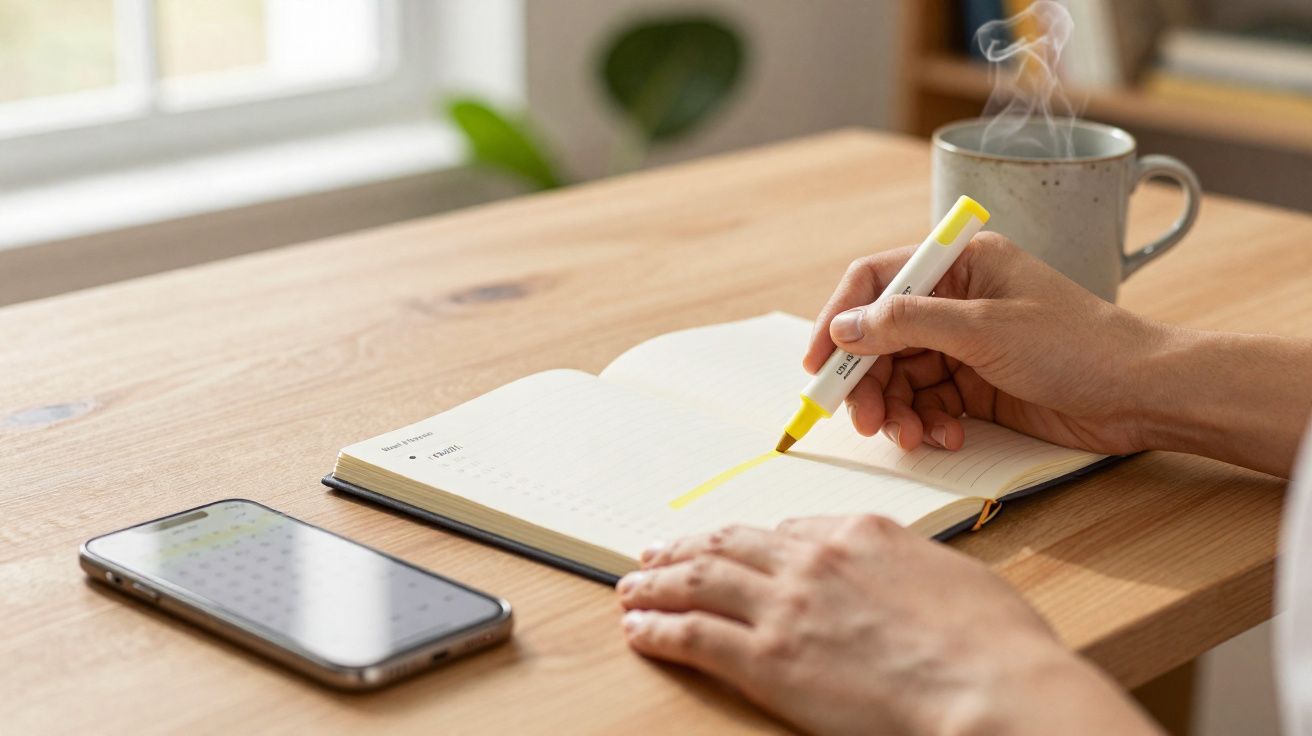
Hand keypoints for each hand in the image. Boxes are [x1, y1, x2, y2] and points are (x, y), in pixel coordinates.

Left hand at [618, 516, 1159, 735]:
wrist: (992, 687)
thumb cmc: (995, 644)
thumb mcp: (954, 577)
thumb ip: (907, 567)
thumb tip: (894, 576)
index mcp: (860, 533)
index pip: (787, 529)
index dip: (747, 540)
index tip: (729, 547)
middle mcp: (812, 559)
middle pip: (729, 544)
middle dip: (686, 547)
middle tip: (656, 551)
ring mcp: (785, 606)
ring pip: (699, 580)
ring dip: (657, 582)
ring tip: (631, 587)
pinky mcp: (767, 658)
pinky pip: (693, 633)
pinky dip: (658, 628)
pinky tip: (639, 629)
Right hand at [804, 233, 1161, 455]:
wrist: (1141, 395)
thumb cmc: (1076, 346)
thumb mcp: (983, 329)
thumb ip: (907, 324)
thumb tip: (845, 328)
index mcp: (960, 262)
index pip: (876, 280)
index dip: (838, 319)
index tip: (816, 363)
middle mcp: (957, 298)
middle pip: (881, 336)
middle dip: (867, 380)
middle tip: (861, 419)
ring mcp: (966, 343)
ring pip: (901, 376)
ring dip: (897, 409)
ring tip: (911, 437)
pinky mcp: (977, 383)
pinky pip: (928, 402)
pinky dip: (927, 423)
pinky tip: (947, 438)